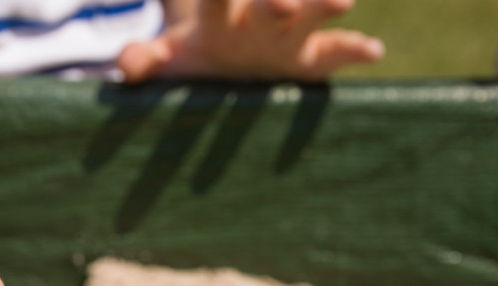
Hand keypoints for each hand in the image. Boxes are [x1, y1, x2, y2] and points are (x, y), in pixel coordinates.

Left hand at [117, 0, 383, 82]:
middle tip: (278, 2)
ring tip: (341, 0)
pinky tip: (372, 50)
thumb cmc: (192, 54)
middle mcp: (258, 17)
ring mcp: (289, 34)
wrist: (226, 49)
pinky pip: (335, 52)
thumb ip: (145, 58)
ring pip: (310, 14)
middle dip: (275, 1)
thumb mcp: (166, 58)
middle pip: (270, 4)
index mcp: (218, 15)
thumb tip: (125, 67)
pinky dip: (354, 50)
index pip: (215, 1)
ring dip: (323, 5)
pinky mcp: (312, 58)